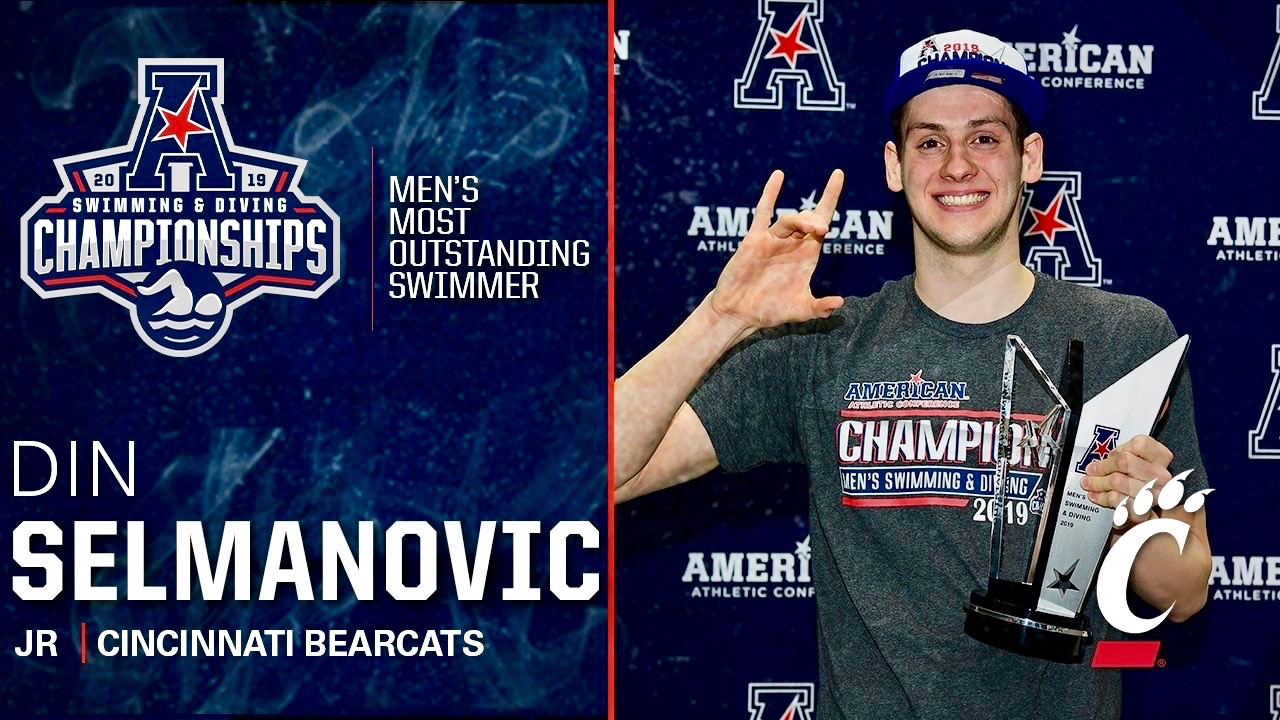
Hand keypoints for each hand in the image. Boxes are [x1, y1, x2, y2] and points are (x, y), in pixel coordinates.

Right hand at [708, 169, 844, 335]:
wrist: (740, 313)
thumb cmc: (770, 310)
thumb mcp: (800, 310)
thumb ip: (820, 307)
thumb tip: (840, 303)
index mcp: (806, 254)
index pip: (822, 222)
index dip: (831, 198)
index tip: (838, 174)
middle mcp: (791, 243)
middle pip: (809, 219)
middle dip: (817, 219)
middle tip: (822, 229)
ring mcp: (773, 239)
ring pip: (789, 220)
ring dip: (801, 219)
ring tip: (813, 227)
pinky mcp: (754, 240)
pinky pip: (762, 213)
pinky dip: (770, 194)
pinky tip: (779, 176)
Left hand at [1081, 434, 1173, 528]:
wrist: (1148, 512)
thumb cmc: (1139, 481)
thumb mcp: (1137, 461)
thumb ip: (1125, 454)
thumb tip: (1102, 460)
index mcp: (1161, 457)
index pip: (1139, 445)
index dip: (1120, 449)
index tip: (1109, 455)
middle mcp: (1161, 476)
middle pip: (1124, 463)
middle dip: (1102, 467)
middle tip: (1090, 470)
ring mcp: (1154, 494)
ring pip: (1118, 481)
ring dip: (1098, 482)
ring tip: (1088, 483)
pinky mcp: (1144, 511)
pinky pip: (1118, 500)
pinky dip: (1104, 497)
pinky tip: (1096, 496)